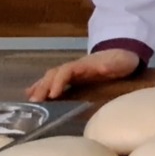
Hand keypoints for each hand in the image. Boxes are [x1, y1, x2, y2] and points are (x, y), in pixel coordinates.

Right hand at [25, 49, 140, 101]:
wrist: (124, 53)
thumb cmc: (122, 60)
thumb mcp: (120, 62)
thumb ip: (111, 64)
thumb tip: (103, 68)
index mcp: (84, 64)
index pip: (66, 71)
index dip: (58, 82)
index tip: (53, 95)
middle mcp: (74, 67)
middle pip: (54, 74)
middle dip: (43, 86)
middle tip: (34, 102)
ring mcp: (72, 71)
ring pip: (51, 77)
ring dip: (40, 87)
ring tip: (31, 100)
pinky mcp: (73, 77)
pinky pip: (54, 81)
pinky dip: (42, 86)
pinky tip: (32, 94)